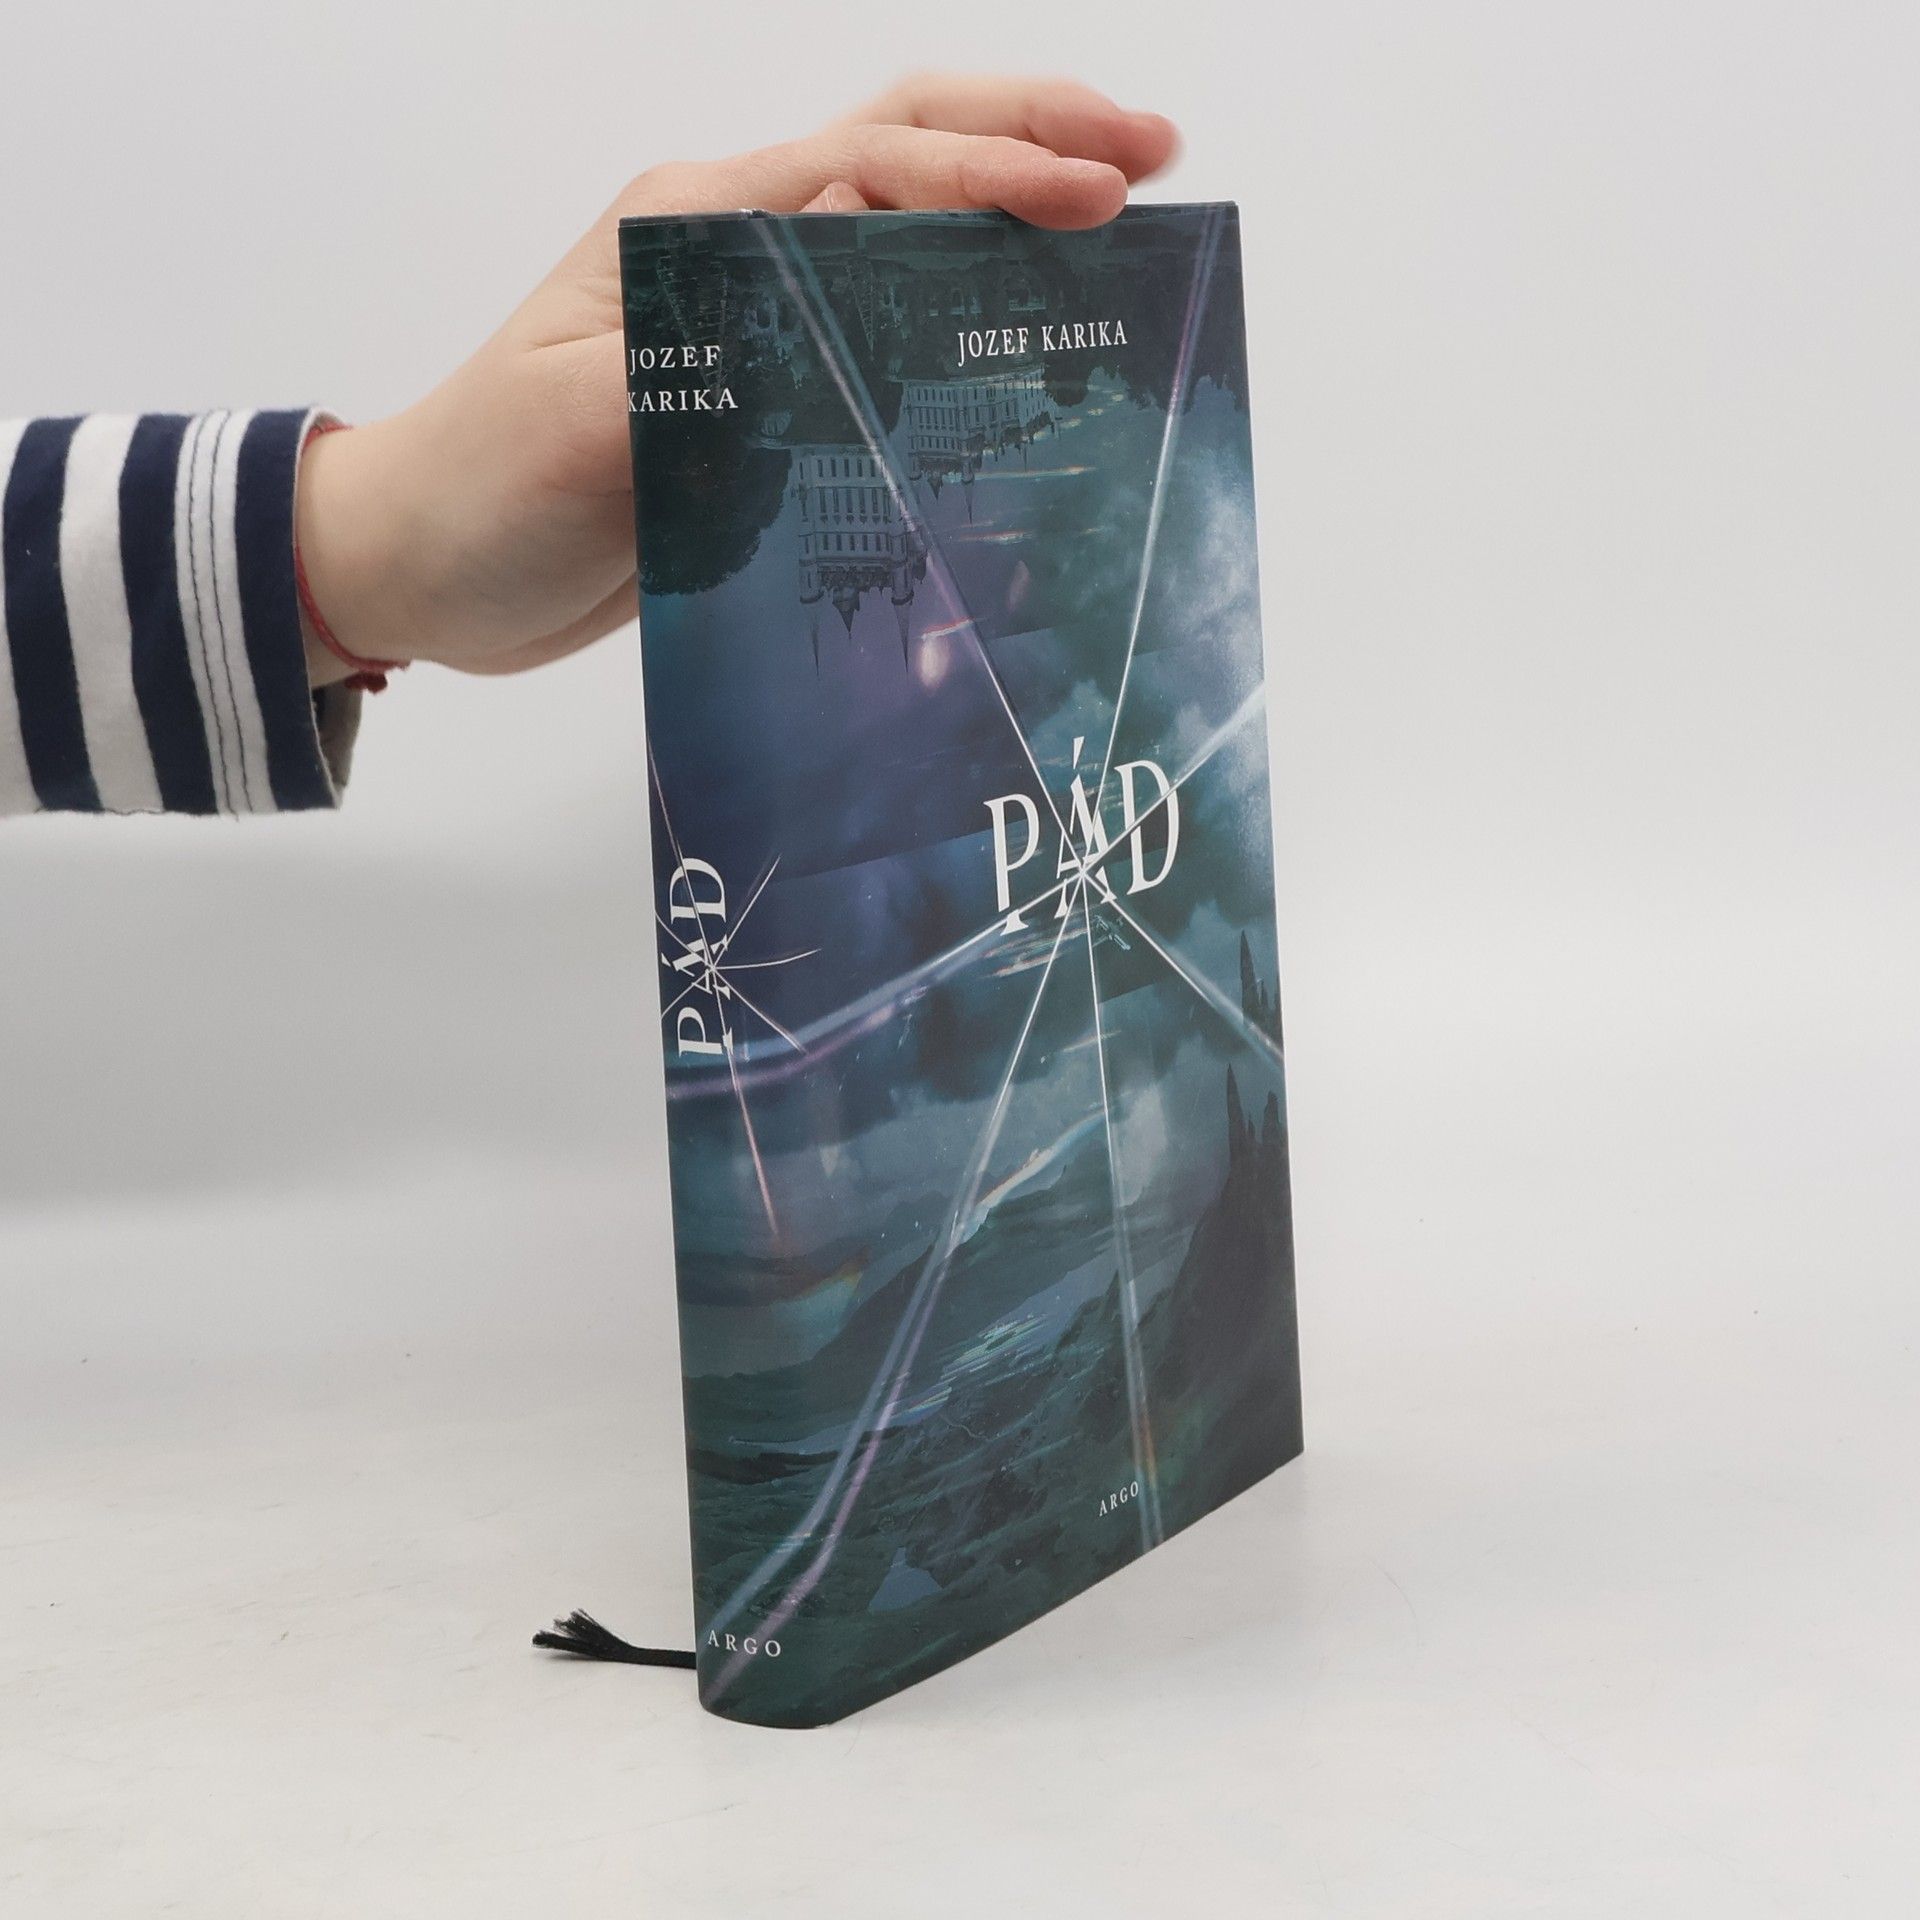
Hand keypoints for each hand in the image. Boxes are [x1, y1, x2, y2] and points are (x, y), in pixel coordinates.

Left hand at [295, 74, 1178, 685]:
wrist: (424, 568)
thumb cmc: (482, 490)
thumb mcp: (587, 422)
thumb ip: (719, 353)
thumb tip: (847, 284)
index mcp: (694, 226)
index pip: (873, 167)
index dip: (995, 173)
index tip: (1101, 195)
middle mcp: (735, 248)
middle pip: (905, 151)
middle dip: (1035, 135)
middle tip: (1156, 152)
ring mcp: (753, 318)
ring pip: (907, 230)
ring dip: (1015, 211)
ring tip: (1123, 221)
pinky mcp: (765, 392)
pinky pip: (887, 333)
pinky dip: (968, 312)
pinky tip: (1031, 337)